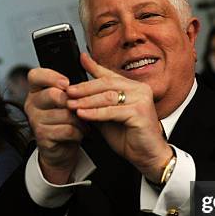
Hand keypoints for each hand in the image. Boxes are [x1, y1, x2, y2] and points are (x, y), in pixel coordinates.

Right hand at [24, 67, 86, 183]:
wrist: (62, 147)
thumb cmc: (66, 120)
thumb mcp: (69, 98)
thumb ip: (74, 81)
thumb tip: (84, 57)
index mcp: (37, 90)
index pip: (35, 75)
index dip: (51, 77)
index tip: (67, 83)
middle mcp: (32, 103)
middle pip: (52, 95)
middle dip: (73, 101)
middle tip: (84, 107)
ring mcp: (35, 120)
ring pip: (63, 114)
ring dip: (80, 119)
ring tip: (85, 122)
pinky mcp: (42, 136)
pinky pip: (66, 130)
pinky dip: (78, 132)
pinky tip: (81, 132)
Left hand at [66, 53, 172, 182]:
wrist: (147, 156)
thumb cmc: (130, 137)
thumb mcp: (108, 117)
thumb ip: (97, 104)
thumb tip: (77, 95)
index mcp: (133, 87)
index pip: (109, 75)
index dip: (93, 67)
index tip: (81, 59)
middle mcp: (139, 89)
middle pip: (106, 83)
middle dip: (84, 88)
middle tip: (68, 92)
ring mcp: (141, 99)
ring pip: (108, 96)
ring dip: (87, 101)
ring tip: (71, 104)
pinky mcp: (140, 112)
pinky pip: (112, 111)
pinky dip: (95, 113)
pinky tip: (82, 114)